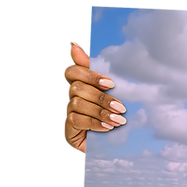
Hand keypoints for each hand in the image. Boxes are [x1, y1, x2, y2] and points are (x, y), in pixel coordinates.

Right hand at [60, 38, 126, 154]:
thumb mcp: (107, 93)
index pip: (71, 69)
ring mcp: (66, 109)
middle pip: (77, 87)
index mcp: (76, 81)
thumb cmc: (103, 112)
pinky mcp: (67, 125)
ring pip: (77, 103)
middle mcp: (68, 93)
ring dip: (101, 111)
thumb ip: (99, 73)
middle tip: (121, 107)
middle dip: (101, 97)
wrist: (96, 142)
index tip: (110, 83)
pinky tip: (108, 127)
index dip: (89, 74)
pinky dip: (95, 123)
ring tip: (119, 119)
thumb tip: (78, 44)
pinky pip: (77, 120)